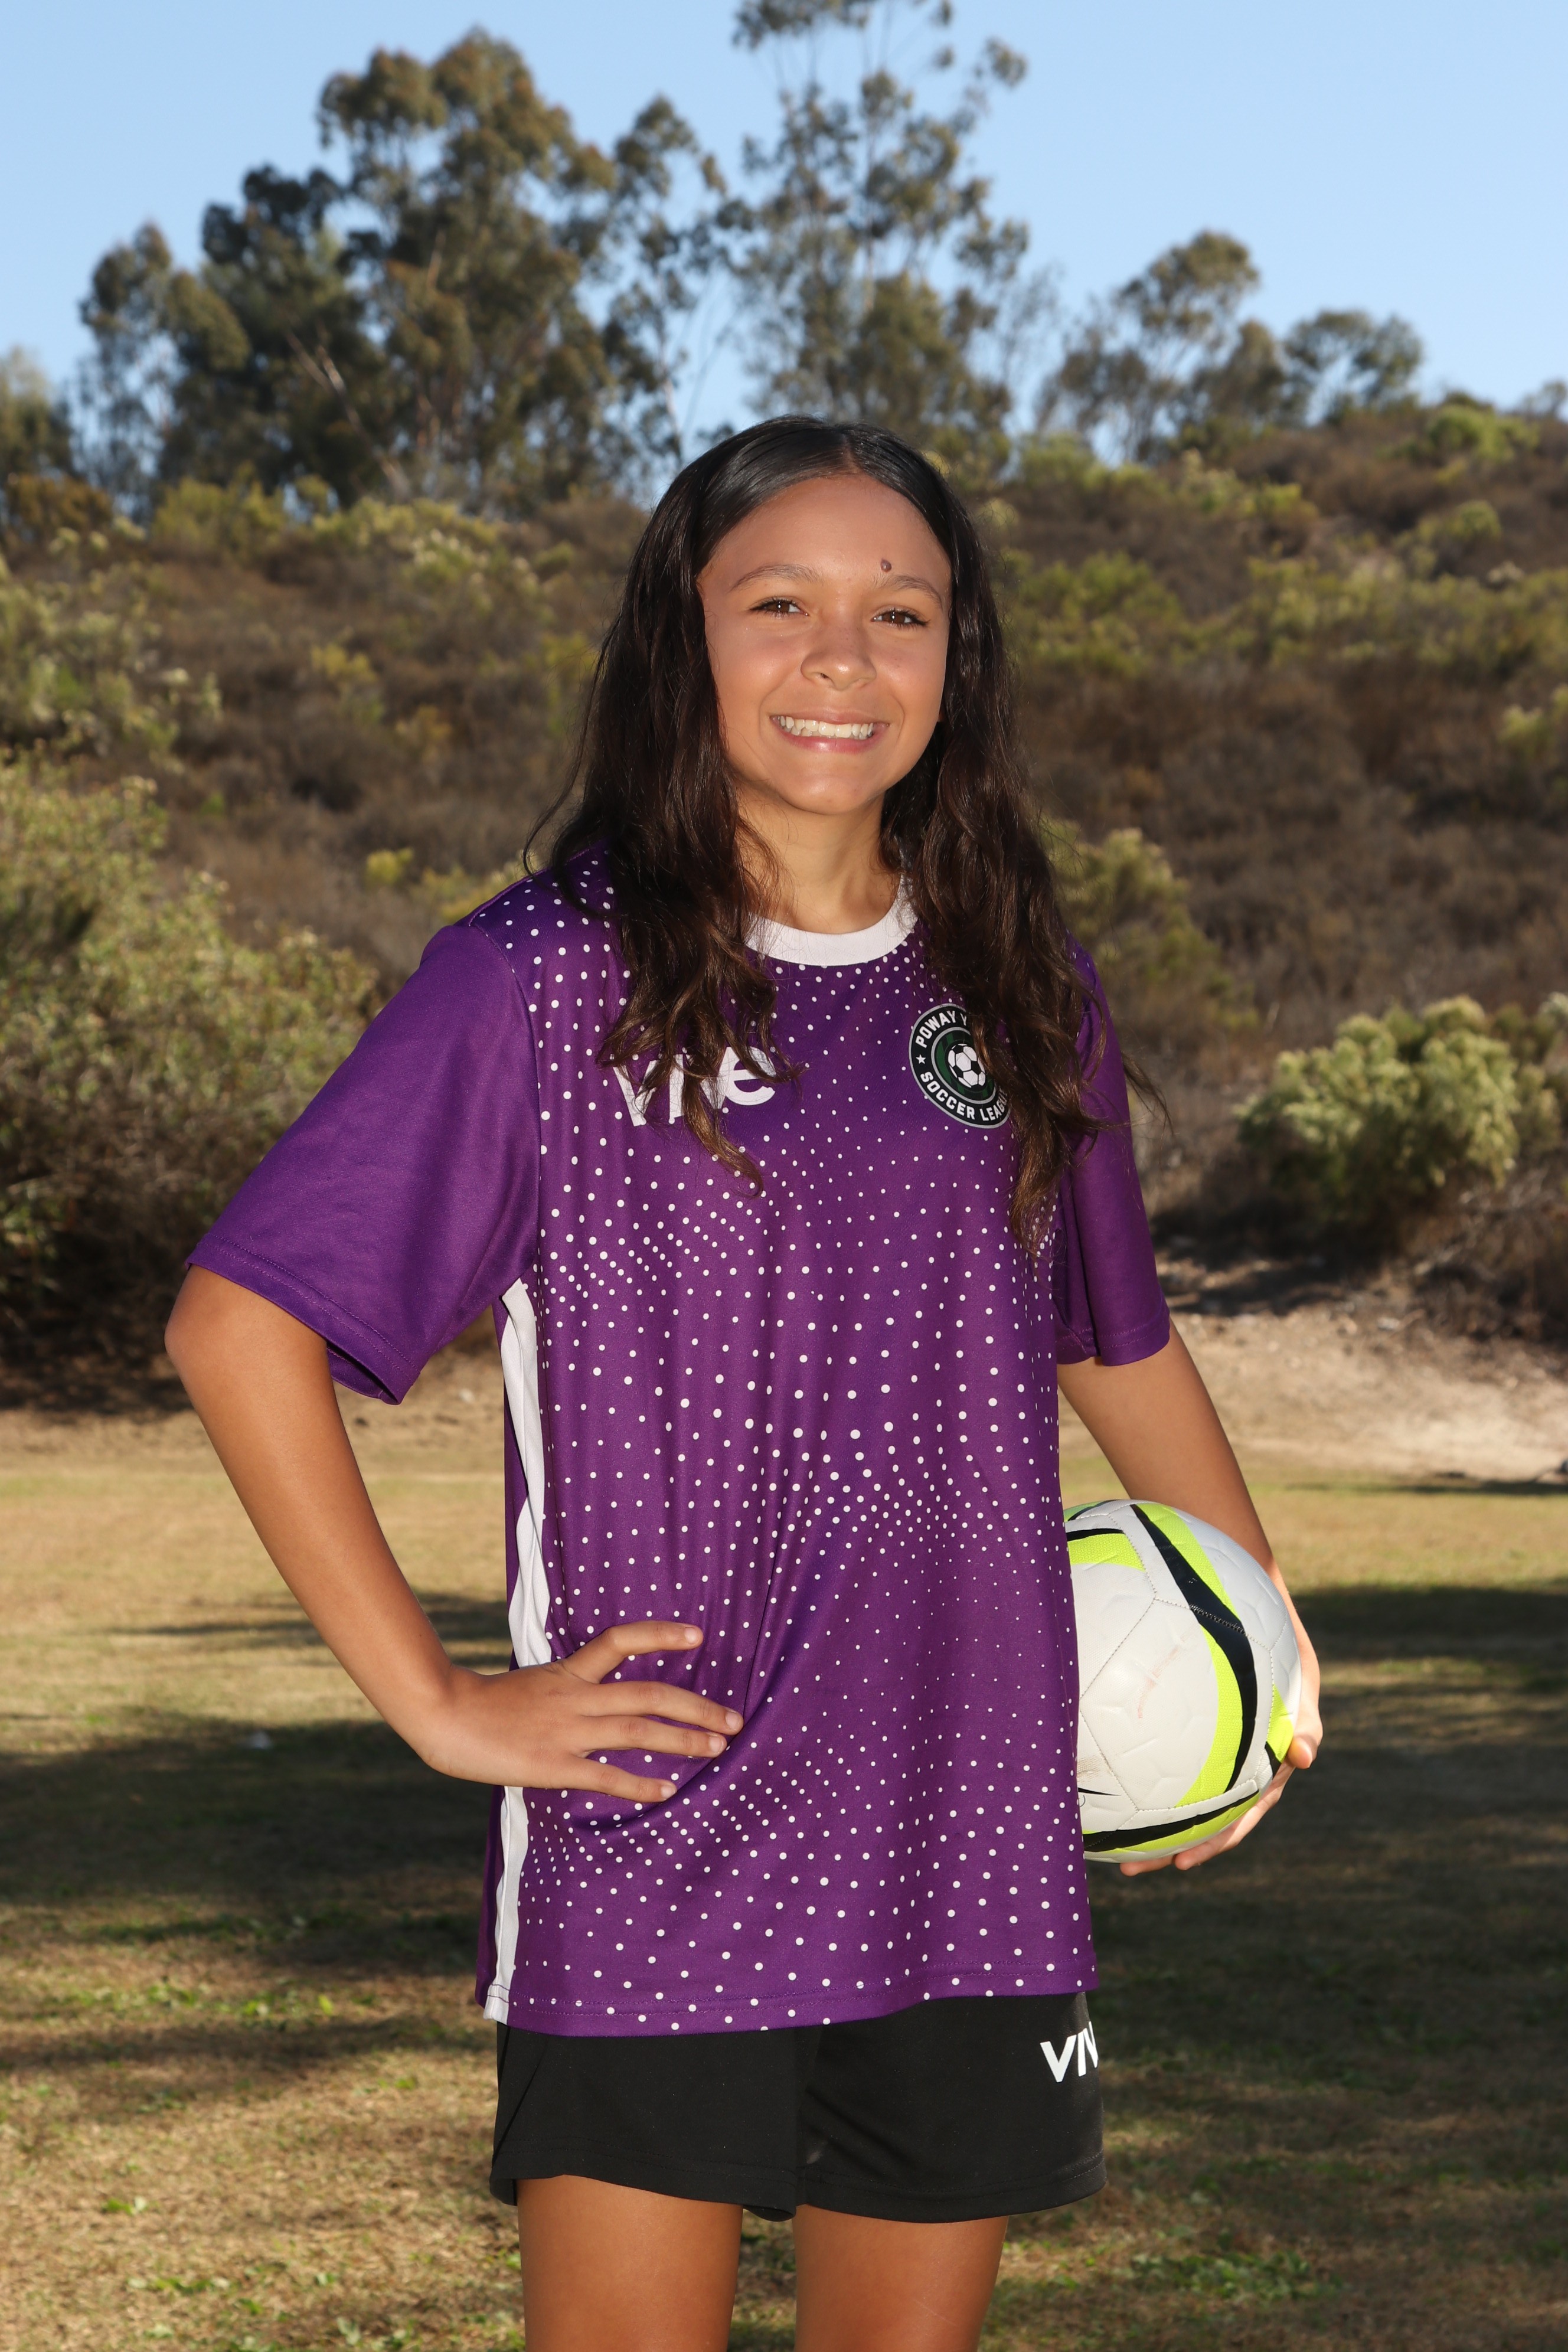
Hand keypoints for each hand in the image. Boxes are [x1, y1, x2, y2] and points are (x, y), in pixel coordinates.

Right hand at [418, 1621, 742, 1801]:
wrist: (444, 1716)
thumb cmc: (484, 1705)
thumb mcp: (533, 1683)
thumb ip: (566, 1689)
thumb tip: (596, 1700)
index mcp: (568, 1672)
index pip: (621, 1640)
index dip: (661, 1635)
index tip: (698, 1636)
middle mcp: (575, 1697)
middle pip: (649, 1693)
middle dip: (696, 1706)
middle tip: (734, 1719)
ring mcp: (566, 1731)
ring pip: (638, 1731)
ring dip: (683, 1741)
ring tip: (717, 1748)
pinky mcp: (553, 1765)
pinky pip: (606, 1776)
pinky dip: (640, 1784)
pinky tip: (668, 1792)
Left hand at [1118, 1602, 1322, 1876]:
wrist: (1250, 1601)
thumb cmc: (1278, 1639)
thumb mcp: (1302, 1676)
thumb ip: (1307, 1718)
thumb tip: (1305, 1758)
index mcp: (1264, 1763)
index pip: (1238, 1815)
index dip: (1214, 1842)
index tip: (1182, 1863)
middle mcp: (1238, 1763)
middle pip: (1204, 1817)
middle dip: (1170, 1846)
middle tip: (1132, 1869)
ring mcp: (1216, 1747)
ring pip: (1183, 1793)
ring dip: (1151, 1820)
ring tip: (1111, 1841)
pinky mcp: (1190, 1729)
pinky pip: (1163, 1754)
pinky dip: (1139, 1771)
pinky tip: (1104, 1777)